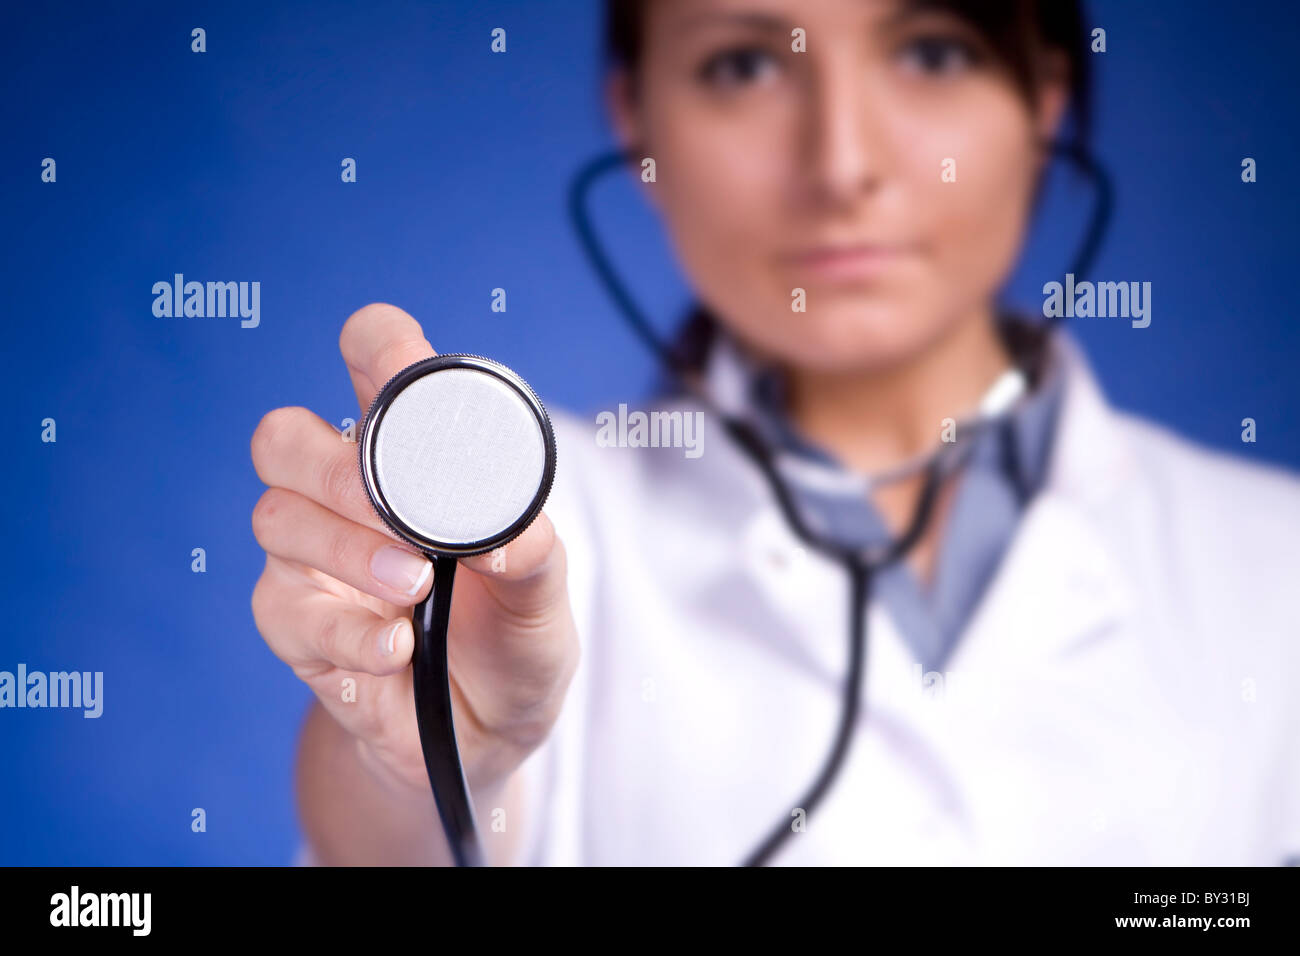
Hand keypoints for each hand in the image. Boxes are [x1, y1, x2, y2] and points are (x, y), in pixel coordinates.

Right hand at [250, 303, 578, 804]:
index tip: (403, 366)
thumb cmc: (514, 640)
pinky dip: (348, 630)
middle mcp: (348, 495)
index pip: (374, 362)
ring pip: (276, 518)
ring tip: (417, 586)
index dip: (378, 345)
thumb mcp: (545, 594)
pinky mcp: (295, 626)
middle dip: (336, 470)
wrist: (486, 737)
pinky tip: (397, 647)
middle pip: (283, 437)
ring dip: (349, 552)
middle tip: (404, 519)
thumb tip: (501, 532)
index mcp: (413, 456)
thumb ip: (531, 551)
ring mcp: (312, 560)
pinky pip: (285, 611)